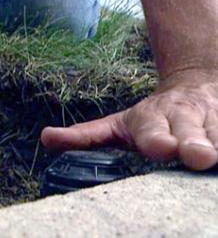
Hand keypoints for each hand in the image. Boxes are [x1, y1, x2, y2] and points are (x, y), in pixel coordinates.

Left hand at [41, 73, 217, 169]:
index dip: (156, 138)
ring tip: (211, 156)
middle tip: (194, 156)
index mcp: (150, 119)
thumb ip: (84, 136)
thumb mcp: (115, 125)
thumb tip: (45, 138)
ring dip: (216, 141)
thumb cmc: (151, 119)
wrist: (196, 88)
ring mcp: (211, 119)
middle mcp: (181, 117)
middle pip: (188, 131)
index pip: (151, 131)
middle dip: (191, 142)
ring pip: (217, 131)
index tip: (160, 147)